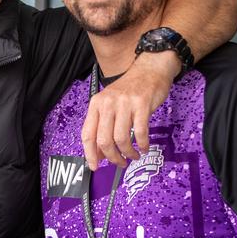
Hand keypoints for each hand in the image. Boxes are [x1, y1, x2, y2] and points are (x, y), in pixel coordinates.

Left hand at [81, 51, 179, 169]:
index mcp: (96, 104)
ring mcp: (124, 104)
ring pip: (121, 138)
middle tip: (120, 163)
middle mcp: (107, 104)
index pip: (88, 134)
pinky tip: (143, 148)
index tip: (95, 167)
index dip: (90, 154)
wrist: (149, 71)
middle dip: (112, 157)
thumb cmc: (129, 91)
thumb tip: (100, 155)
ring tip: (133, 156)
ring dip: (128, 153)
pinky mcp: (141, 105)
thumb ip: (103, 127)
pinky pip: (139, 132)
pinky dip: (142, 144)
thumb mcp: (110, 105)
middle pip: (104, 140)